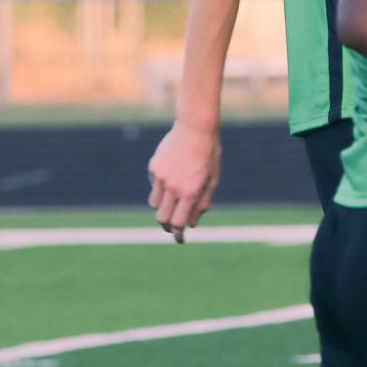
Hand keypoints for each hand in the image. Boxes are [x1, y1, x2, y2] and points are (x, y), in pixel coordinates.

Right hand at [147, 120, 221, 242]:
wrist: (195, 127)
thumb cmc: (209, 154)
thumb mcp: (212, 180)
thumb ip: (202, 203)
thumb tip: (192, 224)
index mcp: (191, 192)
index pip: (178, 223)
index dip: (178, 234)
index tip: (179, 239)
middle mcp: (173, 187)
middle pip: (162, 218)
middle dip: (166, 226)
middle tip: (172, 228)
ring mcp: (161, 177)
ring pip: (154, 204)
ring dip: (162, 207)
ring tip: (173, 201)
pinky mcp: (154, 167)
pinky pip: (154, 184)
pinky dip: (161, 186)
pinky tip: (172, 175)